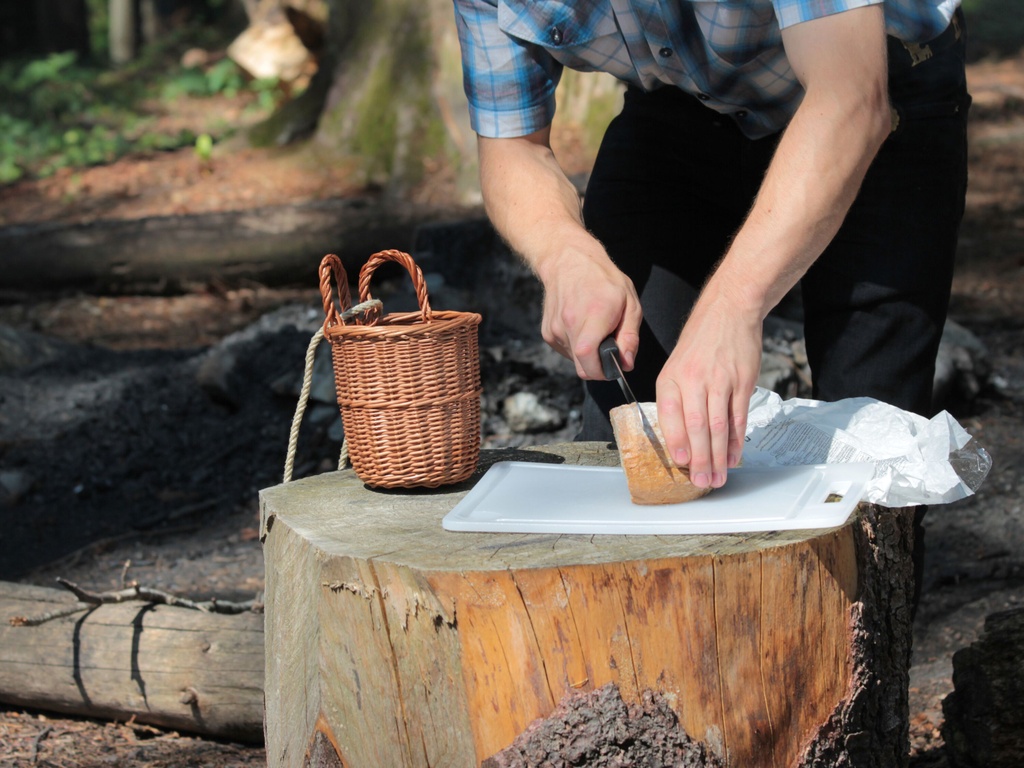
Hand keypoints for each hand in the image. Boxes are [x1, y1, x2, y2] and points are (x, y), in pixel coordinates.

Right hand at [536, 246, 642, 379]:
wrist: (568, 261)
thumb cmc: (603, 280)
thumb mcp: (630, 303)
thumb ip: (630, 337)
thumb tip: (626, 364)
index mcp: (593, 316)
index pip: (589, 359)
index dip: (602, 372)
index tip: (613, 366)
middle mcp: (569, 324)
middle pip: (582, 367)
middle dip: (598, 366)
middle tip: (608, 348)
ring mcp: (555, 329)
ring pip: (575, 360)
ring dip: (588, 353)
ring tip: (594, 329)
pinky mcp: (548, 333)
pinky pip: (566, 351)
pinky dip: (577, 346)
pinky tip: (581, 326)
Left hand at [655, 283, 760, 488]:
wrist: (728, 310)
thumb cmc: (700, 341)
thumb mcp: (675, 365)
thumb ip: (676, 398)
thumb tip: (678, 436)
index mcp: (672, 378)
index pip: (670, 415)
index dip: (676, 441)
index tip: (680, 462)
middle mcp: (693, 380)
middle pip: (696, 426)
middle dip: (699, 458)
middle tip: (702, 481)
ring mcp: (720, 381)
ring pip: (718, 426)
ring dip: (718, 456)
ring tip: (718, 476)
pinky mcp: (742, 382)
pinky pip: (738, 417)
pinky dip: (736, 440)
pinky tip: (733, 456)